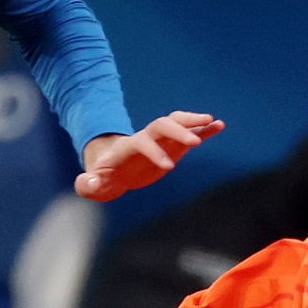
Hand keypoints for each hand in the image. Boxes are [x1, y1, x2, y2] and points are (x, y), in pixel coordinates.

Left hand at [76, 112, 222, 200]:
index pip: (142, 142)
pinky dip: (204, 130)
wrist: (111, 170)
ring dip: (193, 122)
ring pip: (176, 122)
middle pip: (162, 125)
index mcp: (127, 148)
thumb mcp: (90, 185)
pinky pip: (189, 134)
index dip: (154, 152)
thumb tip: (91, 183)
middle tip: (195, 142)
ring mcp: (160, 140)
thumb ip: (87, 184)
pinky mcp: (171, 146)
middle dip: (177, 131)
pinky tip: (219, 126)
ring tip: (214, 122)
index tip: (168, 167)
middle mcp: (146, 138)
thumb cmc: (101, 178)